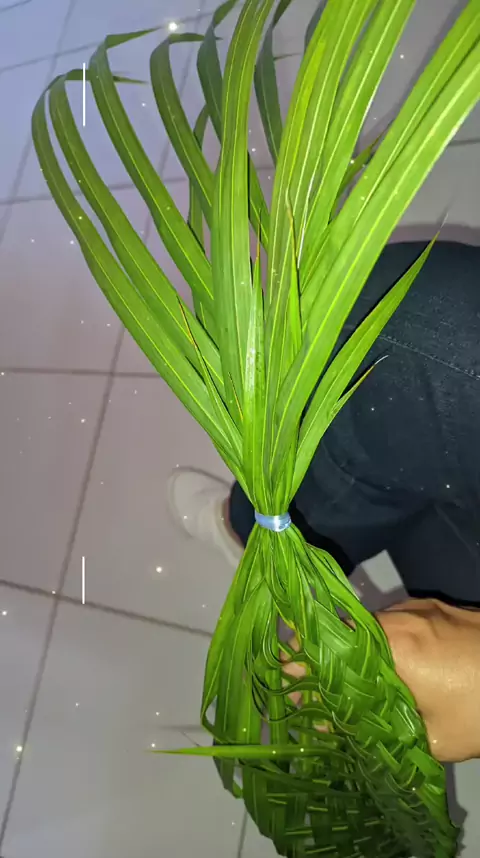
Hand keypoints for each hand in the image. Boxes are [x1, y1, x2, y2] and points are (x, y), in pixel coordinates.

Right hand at [282, 598, 479, 762]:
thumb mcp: (428, 736)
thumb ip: (374, 729)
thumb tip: (330, 730)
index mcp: (390, 646)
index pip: (326, 644)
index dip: (300, 660)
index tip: (281, 675)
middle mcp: (395, 617)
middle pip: (342, 632)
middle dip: (324, 657)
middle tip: (313, 686)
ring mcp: (415, 608)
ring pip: (367, 626)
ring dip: (353, 650)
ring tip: (351, 682)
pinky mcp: (432, 607)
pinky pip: (392, 622)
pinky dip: (380, 642)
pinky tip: (388, 668)